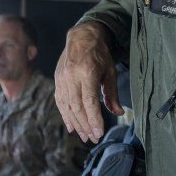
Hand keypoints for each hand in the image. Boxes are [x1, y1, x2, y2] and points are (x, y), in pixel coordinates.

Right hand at [54, 21, 123, 143]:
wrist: (81, 36)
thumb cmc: (98, 53)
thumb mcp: (110, 71)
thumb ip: (112, 93)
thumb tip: (118, 112)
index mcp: (87, 72)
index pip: (89, 102)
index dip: (94, 120)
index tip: (99, 133)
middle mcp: (72, 76)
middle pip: (77, 107)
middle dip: (85, 125)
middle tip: (93, 138)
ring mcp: (62, 77)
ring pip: (66, 106)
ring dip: (75, 123)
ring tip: (83, 135)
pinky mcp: (57, 79)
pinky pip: (59, 100)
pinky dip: (64, 114)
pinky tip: (70, 125)